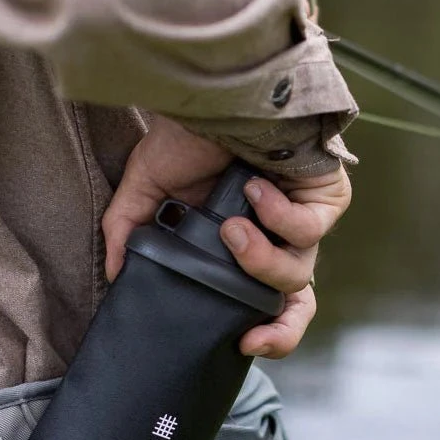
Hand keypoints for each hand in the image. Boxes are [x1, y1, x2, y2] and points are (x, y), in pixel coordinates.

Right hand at [100, 116, 351, 358]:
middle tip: (254, 334)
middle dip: (281, 328)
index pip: (264, 301)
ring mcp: (303, 217)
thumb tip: (114, 277)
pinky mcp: (325, 196)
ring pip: (297, 271)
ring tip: (231, 229)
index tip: (245, 345)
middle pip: (295, 302)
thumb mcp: (146, 188)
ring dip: (259, 259)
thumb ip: (126, 232)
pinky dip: (276, 215)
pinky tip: (254, 188)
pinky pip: (308, 229)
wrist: (213, 93)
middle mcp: (274, 237)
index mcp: (240, 244)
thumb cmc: (185, 136)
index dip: (267, 334)